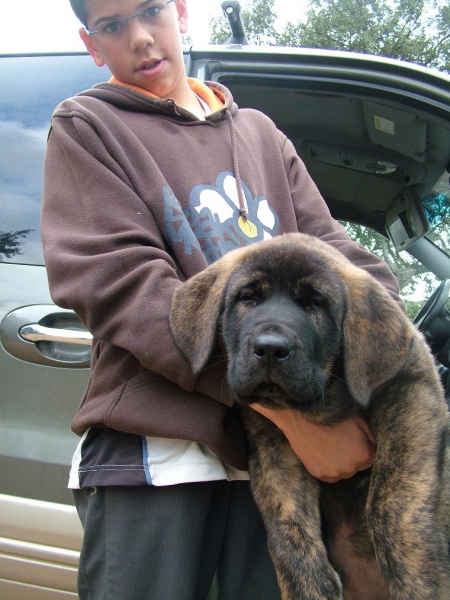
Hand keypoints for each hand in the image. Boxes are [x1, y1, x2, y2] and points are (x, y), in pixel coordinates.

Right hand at [249, 404, 375, 482]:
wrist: (302, 413)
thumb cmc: (332, 412)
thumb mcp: (359, 418)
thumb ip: (371, 435)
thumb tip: (376, 445)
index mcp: (364, 455)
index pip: (372, 456)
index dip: (364, 446)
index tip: (356, 437)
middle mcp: (350, 469)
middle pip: (357, 466)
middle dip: (352, 455)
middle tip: (341, 439)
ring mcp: (333, 473)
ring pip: (343, 471)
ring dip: (340, 462)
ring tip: (330, 444)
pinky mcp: (318, 474)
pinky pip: (329, 474)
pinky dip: (327, 465)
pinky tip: (322, 451)